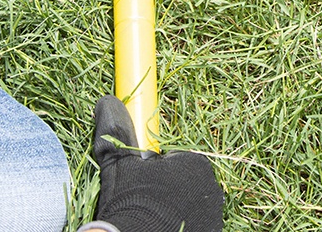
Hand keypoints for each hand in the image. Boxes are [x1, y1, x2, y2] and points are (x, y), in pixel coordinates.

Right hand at [89, 95, 223, 231]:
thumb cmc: (130, 199)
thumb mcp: (120, 164)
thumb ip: (117, 132)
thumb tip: (107, 101)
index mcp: (196, 164)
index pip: (177, 161)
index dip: (156, 171)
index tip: (141, 183)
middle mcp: (213, 189)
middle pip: (186, 183)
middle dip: (167, 189)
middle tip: (143, 201)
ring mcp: (214, 216)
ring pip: (190, 205)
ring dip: (174, 208)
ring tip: (149, 217)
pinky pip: (195, 224)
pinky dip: (180, 225)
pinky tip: (159, 228)